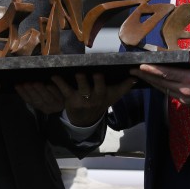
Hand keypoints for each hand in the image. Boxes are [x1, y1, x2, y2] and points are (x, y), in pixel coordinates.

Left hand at [16, 73, 135, 126]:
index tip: (101, 70)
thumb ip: (125, 85)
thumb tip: (137, 75)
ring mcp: (82, 99)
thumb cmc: (102, 101)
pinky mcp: (70, 99)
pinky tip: (53, 75)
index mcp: (104, 94)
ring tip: (69, 69)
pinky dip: (58, 82)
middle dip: (92, 78)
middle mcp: (94, 97)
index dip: (103, 79)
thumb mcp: (114, 95)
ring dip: (75, 79)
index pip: (106, 85)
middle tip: (89, 69)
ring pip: (79, 88)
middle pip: (94, 86)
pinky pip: (64, 90)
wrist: (87, 119)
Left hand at [131, 48, 189, 112]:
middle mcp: (186, 91)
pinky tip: (156, 82)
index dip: (153, 70)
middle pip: (161, 84)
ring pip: (164, 90)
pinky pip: (171, 93)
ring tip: (140, 75)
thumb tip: (186, 50)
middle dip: (146, 76)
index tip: (140, 66)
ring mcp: (186, 99)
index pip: (167, 74)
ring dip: (152, 82)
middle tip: (133, 71)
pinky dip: (162, 87)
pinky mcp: (188, 102)